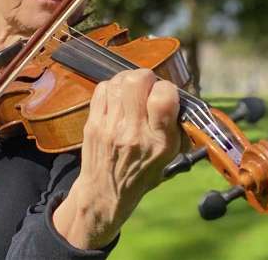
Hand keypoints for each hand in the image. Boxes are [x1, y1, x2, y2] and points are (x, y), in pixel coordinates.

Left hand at [53, 69, 180, 248]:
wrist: (105, 191)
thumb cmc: (142, 173)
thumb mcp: (169, 155)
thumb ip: (174, 125)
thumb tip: (175, 94)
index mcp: (158, 141)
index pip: (163, 98)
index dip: (167, 88)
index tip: (166, 95)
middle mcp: (133, 131)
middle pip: (136, 81)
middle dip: (145, 77)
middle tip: (147, 87)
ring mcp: (109, 126)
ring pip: (118, 82)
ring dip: (128, 80)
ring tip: (132, 91)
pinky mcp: (92, 122)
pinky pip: (102, 89)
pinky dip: (112, 87)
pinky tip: (117, 98)